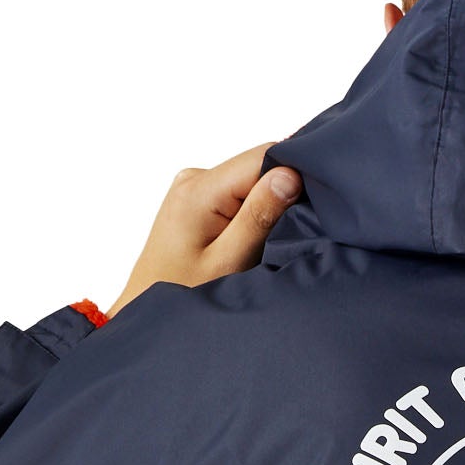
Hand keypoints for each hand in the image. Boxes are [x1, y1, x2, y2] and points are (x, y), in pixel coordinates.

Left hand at [108, 144, 303, 316]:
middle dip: (283, 194)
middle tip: (293, 232)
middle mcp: (194, 178)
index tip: (315, 205)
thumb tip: (289, 174)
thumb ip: (258, 216)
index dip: (296, 173)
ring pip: (251, 181)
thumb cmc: (185, 294)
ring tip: (269, 241)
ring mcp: (194, 186)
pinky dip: (254, 212)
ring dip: (268, 206)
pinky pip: (238, 193)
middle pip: (258, 167)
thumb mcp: (229, 262)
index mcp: (199, 190)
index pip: (263, 156)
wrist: (148, 308)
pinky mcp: (198, 199)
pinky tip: (254, 238)